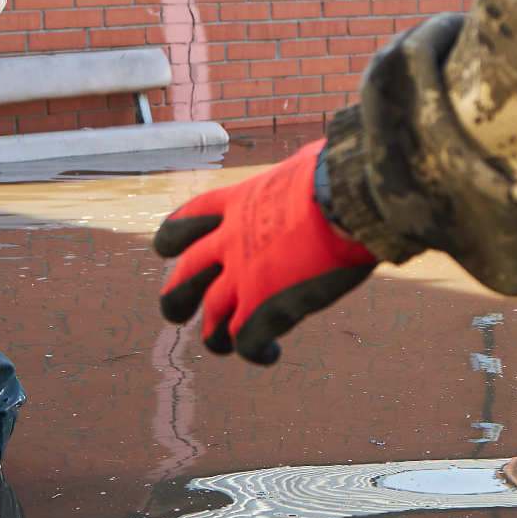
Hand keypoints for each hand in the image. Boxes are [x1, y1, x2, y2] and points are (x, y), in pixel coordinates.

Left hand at [153, 141, 377, 363]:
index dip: (173, 239)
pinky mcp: (264, 307)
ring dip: (216, 336)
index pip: (184, 223)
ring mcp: (243, 278)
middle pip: (182, 280)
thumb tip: (319, 164)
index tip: (170, 249)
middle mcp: (229, 244)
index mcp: (236, 204)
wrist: (346, 197)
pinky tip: (269, 354)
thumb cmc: (338, 173)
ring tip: (229, 343)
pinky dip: (255, 352)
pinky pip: (245, 343)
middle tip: (182, 312)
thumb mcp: (305, 163)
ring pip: (210, 321)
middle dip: (177, 299)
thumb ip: (297, 174)